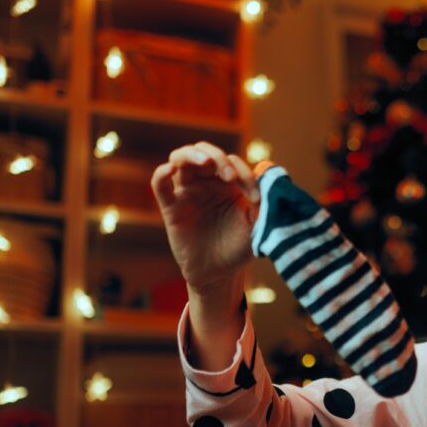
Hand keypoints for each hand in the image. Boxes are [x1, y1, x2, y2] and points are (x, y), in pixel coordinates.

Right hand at [151, 142, 259, 295]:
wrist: (220, 274)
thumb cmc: (240, 247)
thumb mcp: (258, 223)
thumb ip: (264, 198)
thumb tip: (266, 167)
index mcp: (229, 183)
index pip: (233, 161)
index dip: (244, 172)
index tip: (256, 198)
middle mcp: (207, 183)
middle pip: (205, 152)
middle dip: (219, 157)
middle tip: (230, 176)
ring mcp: (188, 193)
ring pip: (181, 158)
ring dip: (193, 155)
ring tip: (207, 163)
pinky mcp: (172, 208)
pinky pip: (160, 184)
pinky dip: (162, 173)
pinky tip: (171, 170)